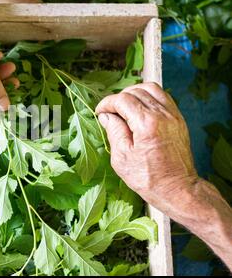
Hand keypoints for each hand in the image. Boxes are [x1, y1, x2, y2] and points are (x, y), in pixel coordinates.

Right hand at [95, 82, 198, 212]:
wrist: (177, 188)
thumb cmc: (148, 178)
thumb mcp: (122, 157)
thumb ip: (114, 131)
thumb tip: (106, 116)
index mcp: (146, 123)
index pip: (123, 100)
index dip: (107, 103)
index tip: (100, 112)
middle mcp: (162, 115)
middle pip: (136, 91)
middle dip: (119, 98)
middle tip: (110, 111)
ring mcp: (173, 116)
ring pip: (151, 89)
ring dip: (135, 93)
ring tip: (125, 107)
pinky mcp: (178, 120)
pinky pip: (163, 97)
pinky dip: (149, 98)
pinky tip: (140, 110)